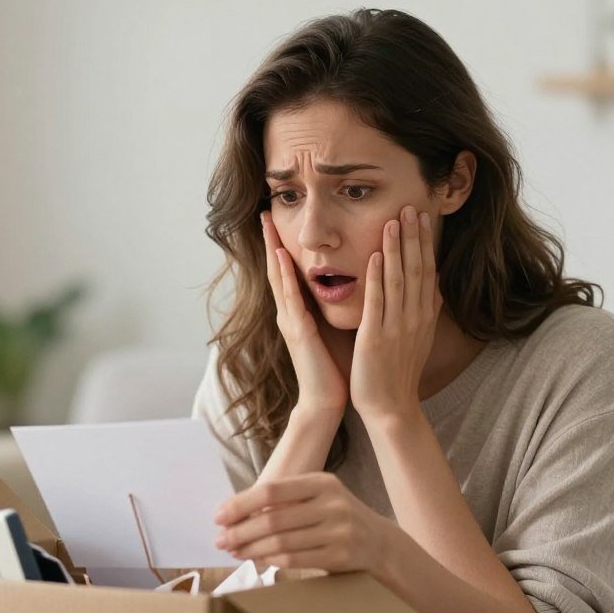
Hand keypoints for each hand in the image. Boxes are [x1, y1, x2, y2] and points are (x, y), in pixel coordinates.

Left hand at [213, 472, 391, 573]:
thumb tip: (235, 513)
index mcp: (322, 482)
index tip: (219, 516)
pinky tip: (257, 560)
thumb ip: (285, 501)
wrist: (379, 543)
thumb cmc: (335, 518)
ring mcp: (339, 530)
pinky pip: (295, 559)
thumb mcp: (318, 498)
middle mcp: (333, 503)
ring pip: (281, 542)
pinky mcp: (341, 555)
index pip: (272, 490)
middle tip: (221, 540)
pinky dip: (270, 560)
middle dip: (241, 531)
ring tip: (234, 551)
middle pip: (273, 518)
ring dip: (251, 549)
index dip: (241, 503)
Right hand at [262, 212, 347, 415]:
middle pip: (277, 269)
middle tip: (265, 211)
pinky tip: (282, 257)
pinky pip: (291, 299)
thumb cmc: (332, 368)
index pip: (289, 272)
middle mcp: (290, 314)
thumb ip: (332, 308)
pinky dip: (285, 276)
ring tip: (267, 223)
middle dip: (271, 240)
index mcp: (299, 312)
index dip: (284, 245)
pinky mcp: (298, 333)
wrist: (325, 401)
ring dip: (272, 249)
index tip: (281, 219)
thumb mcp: (332, 329)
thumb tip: (348, 284)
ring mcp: (290, 322)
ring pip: (279, 279)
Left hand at [351, 206, 442, 421]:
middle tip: (410, 206)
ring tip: (393, 221)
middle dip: (413, 236)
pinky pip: (378, 302)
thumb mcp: (418, 338)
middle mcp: (414, 318)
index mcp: (423, 316)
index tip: (423, 216)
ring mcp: (396, 327)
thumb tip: (434, 287)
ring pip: (399, 280)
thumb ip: (424, 311)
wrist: (391, 407)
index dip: (425, 243)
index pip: (427, 271)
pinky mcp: (376, 338)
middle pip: (416, 269)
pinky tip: (375, 256)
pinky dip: (378, 278)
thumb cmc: (398, 373)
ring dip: (396, 248)